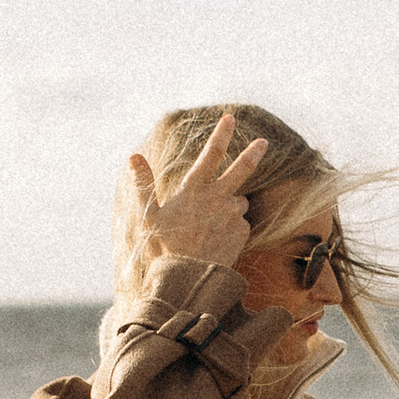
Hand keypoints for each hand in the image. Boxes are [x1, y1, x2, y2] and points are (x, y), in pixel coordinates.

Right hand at [123, 112, 268, 284]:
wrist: (189, 280)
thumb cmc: (163, 249)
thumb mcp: (148, 216)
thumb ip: (144, 184)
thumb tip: (134, 157)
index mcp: (195, 190)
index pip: (211, 154)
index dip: (222, 134)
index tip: (230, 118)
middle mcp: (218, 199)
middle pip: (242, 169)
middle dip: (253, 153)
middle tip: (264, 142)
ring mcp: (233, 216)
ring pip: (237, 202)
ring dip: (228, 206)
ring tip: (206, 227)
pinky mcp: (242, 233)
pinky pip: (240, 224)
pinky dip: (231, 227)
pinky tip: (215, 240)